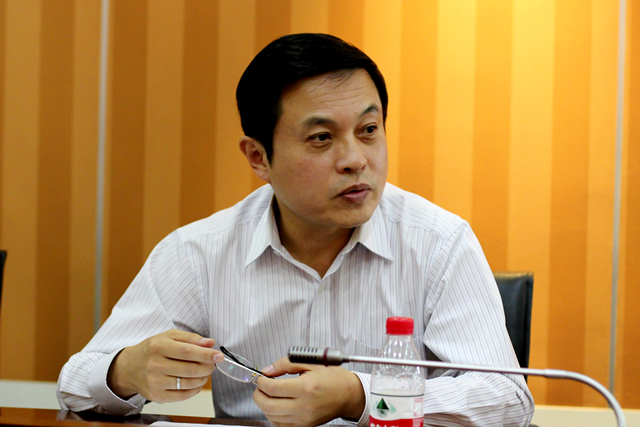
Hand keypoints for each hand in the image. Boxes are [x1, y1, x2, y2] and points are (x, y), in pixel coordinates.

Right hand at [107, 329, 223, 402]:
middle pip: (190, 369)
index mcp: (158, 346)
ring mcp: (155, 382)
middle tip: (212, 364)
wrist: (129, 368)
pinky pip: (183, 396)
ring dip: (203, 378)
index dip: (206, 355)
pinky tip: (197, 382)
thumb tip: (210, 343)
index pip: (187, 351)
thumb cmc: (152, 350)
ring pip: (188, 383)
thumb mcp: (168, 336)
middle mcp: (154, 365)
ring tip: (205, 372)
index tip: (219, 356)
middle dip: (207, 367)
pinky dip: (195, 389)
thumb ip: (190, 338)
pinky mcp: (156, 396)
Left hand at [253, 357, 365, 426]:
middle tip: (260, 386)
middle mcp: (304, 406)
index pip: (272, 388)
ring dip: (265, 405)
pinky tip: (277, 405)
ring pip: (272, 417)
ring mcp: (304, 419)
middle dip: (258, 394)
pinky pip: (280, 425)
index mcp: (305, 388)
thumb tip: (268, 370)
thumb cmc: (333, 379)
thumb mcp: (311, 363)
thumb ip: (286, 364)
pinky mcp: (304, 426)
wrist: (348, 395)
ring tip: (269, 394)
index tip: (261, 377)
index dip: (261, 381)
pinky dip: (274, 416)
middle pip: (268, 405)